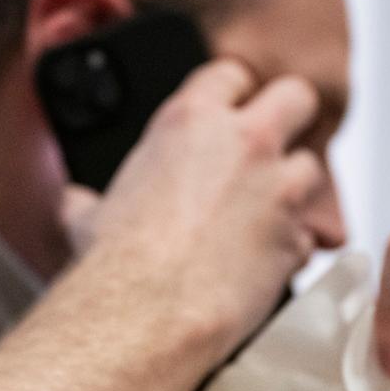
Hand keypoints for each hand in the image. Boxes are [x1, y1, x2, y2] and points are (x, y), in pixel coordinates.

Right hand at [75, 58, 330, 359]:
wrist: (147, 316)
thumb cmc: (116, 265)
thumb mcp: (89, 215)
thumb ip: (92, 198)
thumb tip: (77, 203)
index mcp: (191, 120)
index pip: (231, 74)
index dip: (233, 94)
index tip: (229, 114)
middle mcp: (245, 144)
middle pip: (296, 98)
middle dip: (290, 118)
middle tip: (273, 144)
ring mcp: (278, 190)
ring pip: (312, 168)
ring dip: (295, 190)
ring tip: (267, 216)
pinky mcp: (296, 240)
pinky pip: (308, 235)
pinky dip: (291, 248)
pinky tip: (265, 264)